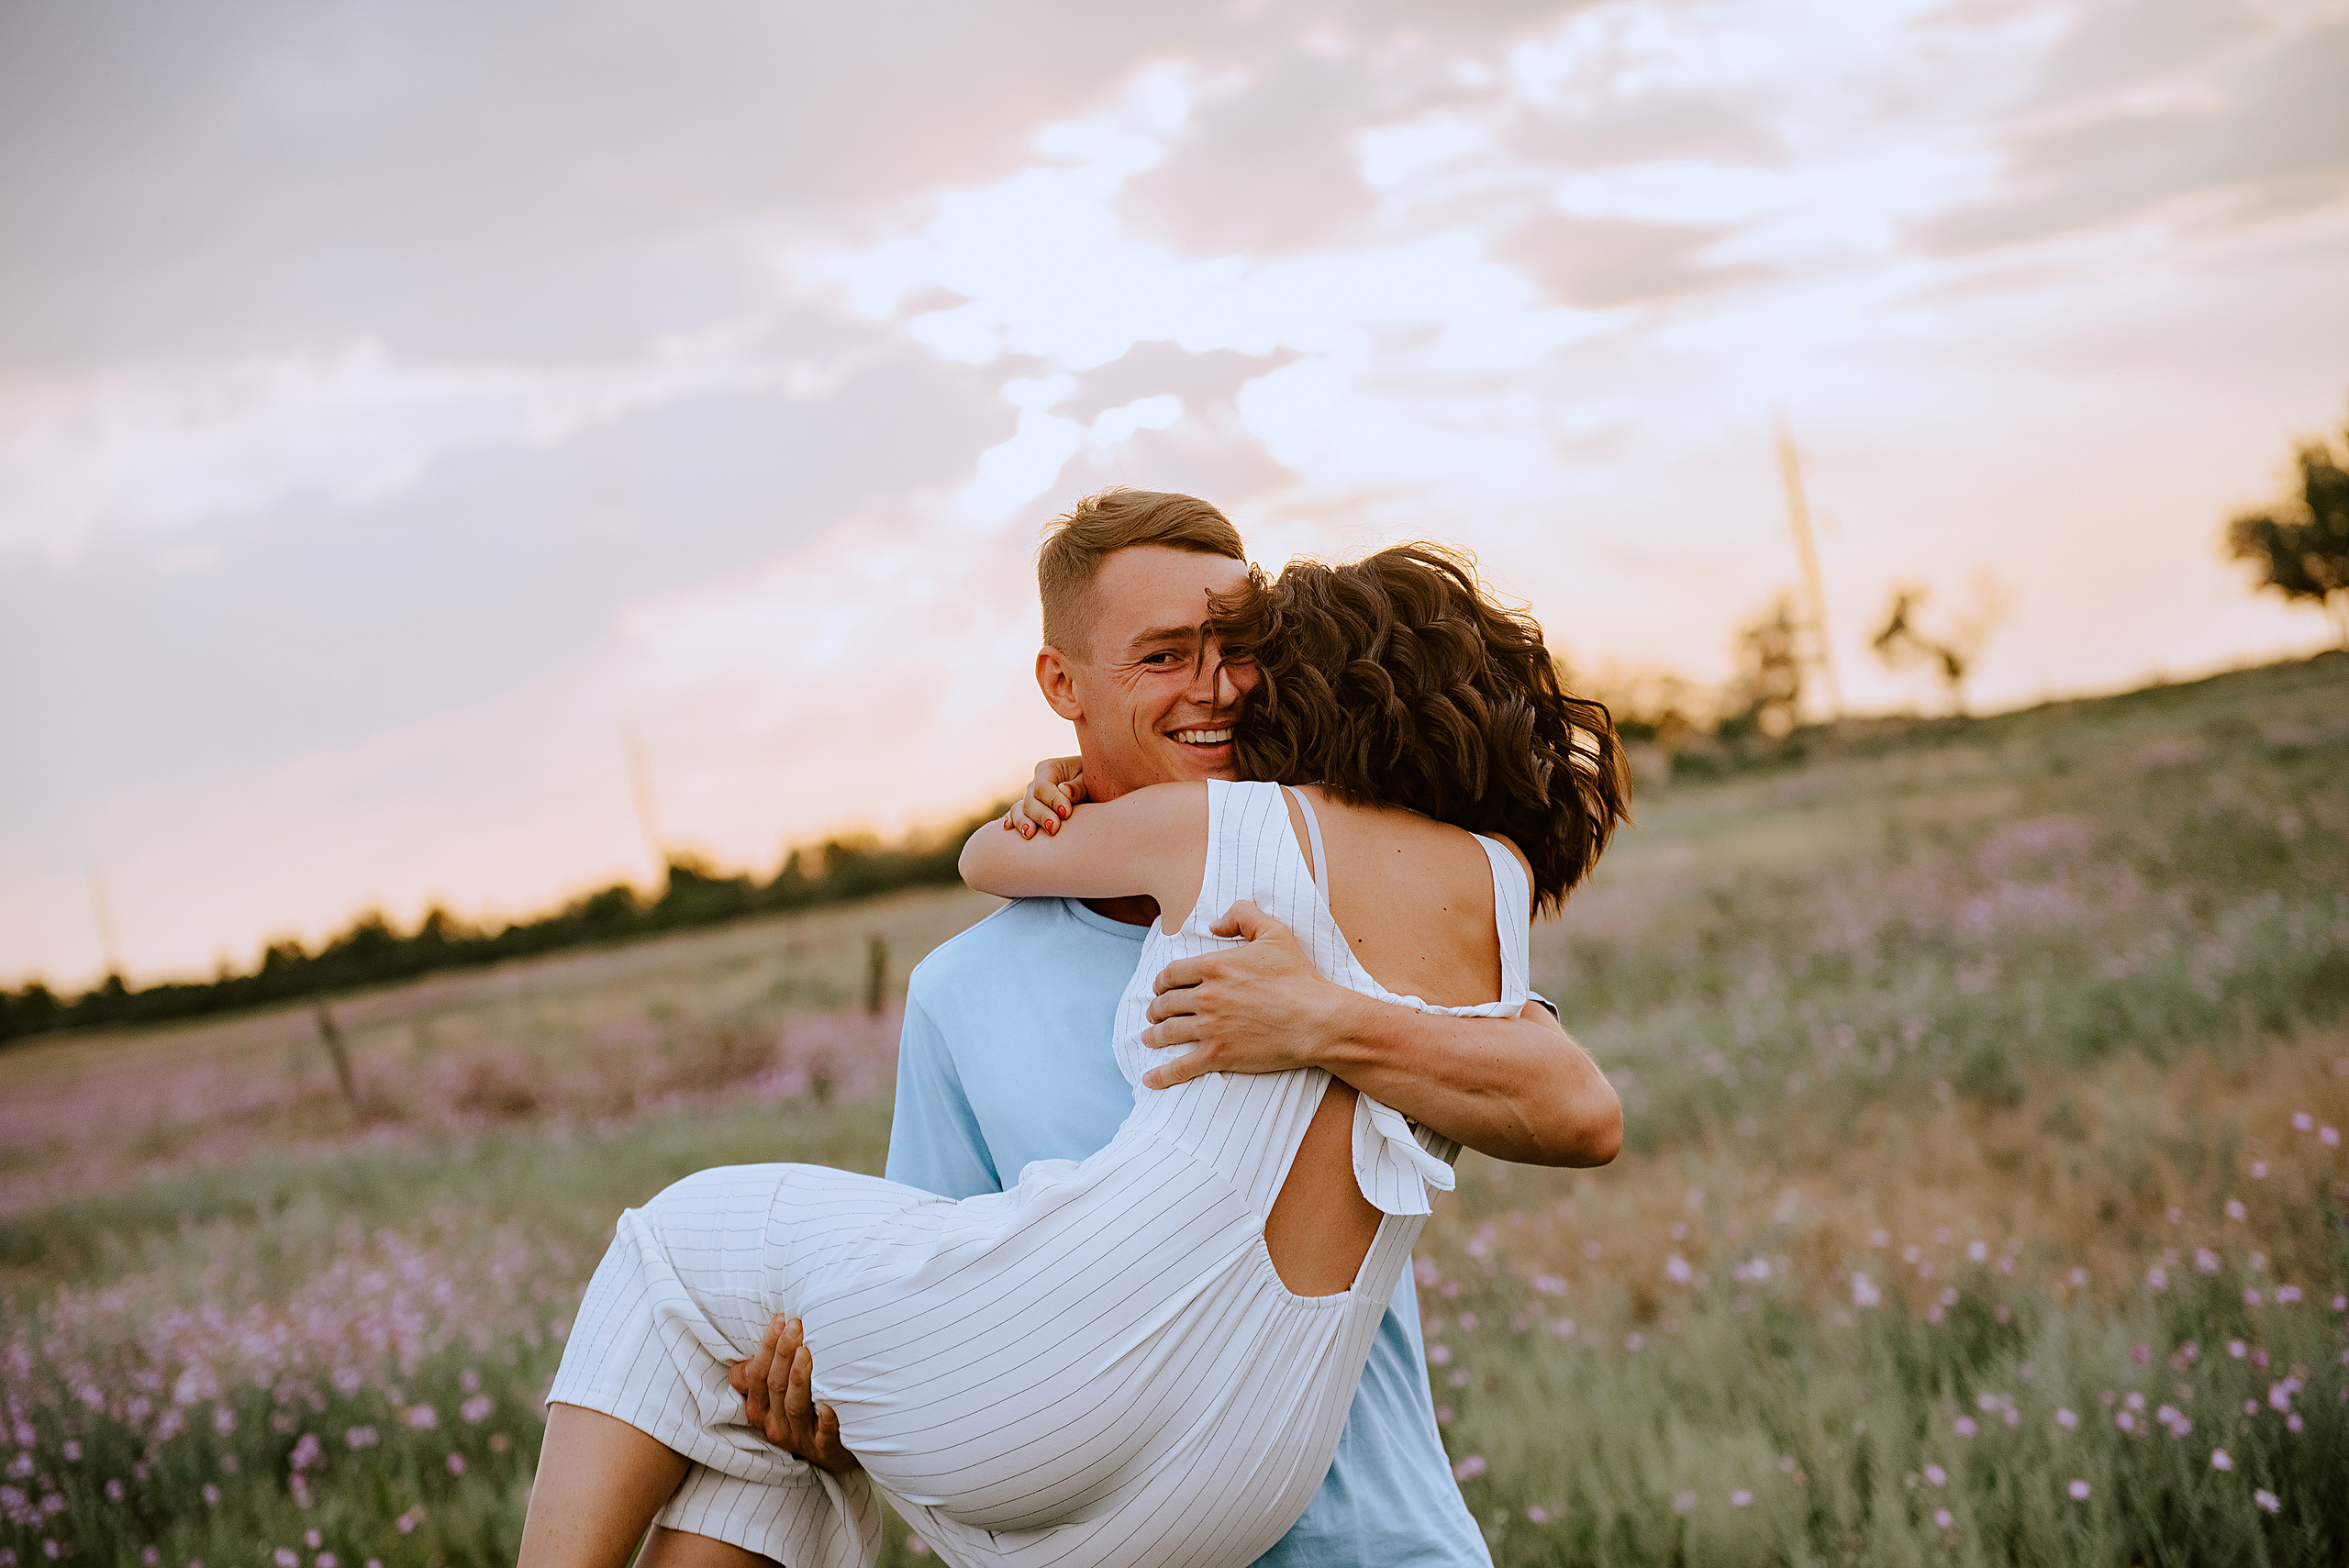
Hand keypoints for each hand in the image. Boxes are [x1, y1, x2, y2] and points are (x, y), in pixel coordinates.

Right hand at [728, 1314, 858, 1474]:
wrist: (832, 1452)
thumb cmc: (804, 1410)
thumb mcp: (777, 1394)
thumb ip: (765, 1370)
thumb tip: (767, 1329)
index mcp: (760, 1409)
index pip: (756, 1375)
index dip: (766, 1347)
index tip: (780, 1319)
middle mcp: (775, 1424)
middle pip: (775, 1385)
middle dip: (783, 1352)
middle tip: (796, 1324)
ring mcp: (799, 1438)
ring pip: (794, 1406)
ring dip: (799, 1378)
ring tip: (807, 1351)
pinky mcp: (824, 1449)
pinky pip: (823, 1436)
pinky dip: (826, 1422)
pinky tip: (830, 1406)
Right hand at [1002, 756, 1086, 838]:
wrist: (1095, 788)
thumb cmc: (1094, 781)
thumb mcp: (1090, 780)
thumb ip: (1078, 786)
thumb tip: (1064, 791)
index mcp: (1049, 769)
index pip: (1043, 785)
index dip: (1052, 799)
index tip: (1065, 813)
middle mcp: (1036, 783)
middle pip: (1030, 800)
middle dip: (1041, 815)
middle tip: (1053, 828)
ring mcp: (1031, 799)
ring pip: (1019, 810)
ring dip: (1023, 822)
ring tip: (1029, 834)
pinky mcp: (1031, 812)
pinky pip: (1017, 816)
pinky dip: (1012, 821)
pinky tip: (1007, 827)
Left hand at [1141, 901, 1356, 1088]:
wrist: (1317, 1020)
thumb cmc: (1299, 978)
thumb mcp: (1275, 932)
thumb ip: (1243, 915)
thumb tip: (1213, 924)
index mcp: (1214, 966)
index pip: (1172, 973)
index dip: (1161, 981)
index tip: (1160, 988)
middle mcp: (1206, 996)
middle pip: (1166, 1003)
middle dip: (1156, 1008)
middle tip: (1155, 1014)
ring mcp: (1210, 1027)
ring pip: (1168, 1032)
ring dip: (1154, 1036)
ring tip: (1149, 1039)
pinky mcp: (1218, 1055)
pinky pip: (1180, 1067)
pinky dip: (1161, 1074)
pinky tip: (1150, 1079)